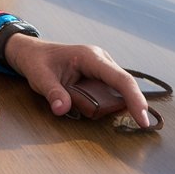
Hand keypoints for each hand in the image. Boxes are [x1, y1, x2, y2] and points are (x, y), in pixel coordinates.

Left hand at [3, 35, 151, 127]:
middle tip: (80, 104)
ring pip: (114, 94)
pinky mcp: (101, 77)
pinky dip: (98, 103)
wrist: (31, 52)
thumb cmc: (36, 61)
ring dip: (98, 103)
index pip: (121, 80)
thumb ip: (52, 93)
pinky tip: (80, 100)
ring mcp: (103, 68)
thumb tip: (62, 109)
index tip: (143, 121)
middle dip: (110, 105)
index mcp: (91, 57)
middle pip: (122, 89)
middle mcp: (102, 60)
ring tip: (71, 94)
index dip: (135, 100)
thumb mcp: (39, 77)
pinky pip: (108, 94)